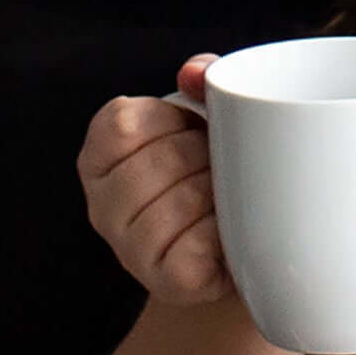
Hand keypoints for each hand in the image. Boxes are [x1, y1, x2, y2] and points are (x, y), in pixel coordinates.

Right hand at [78, 54, 232, 306]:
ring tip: (226, 196)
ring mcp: (129, 249)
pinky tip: (227, 231)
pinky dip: (224, 234)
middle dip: (205, 156)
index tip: (191, 129)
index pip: (124, 125)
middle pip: (161, 162)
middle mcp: (102, 205)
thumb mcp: (213, 109)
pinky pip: (196, 250)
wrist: (253, 234)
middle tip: (219, 166)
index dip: (170, 122)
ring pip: (181, 204)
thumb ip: (206, 78)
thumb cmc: (223, 159)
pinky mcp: (166, 282)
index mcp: (102, 155)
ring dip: (219, 194)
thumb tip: (195, 72)